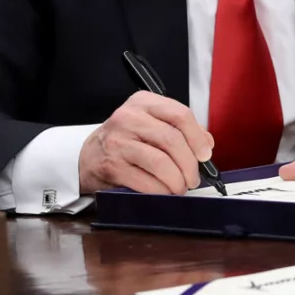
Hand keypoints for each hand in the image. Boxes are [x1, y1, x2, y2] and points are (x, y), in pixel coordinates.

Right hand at [77, 91, 212, 194]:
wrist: (88, 156)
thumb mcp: (150, 124)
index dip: (197, 136)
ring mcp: (118, 141)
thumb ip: (179, 129)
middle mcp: (128, 118)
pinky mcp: (111, 165)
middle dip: (189, 165)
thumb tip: (206, 143)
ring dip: (177, 181)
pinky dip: (160, 191)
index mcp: (143, 102)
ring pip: (160, 162)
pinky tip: (163, 192)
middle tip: (193, 178)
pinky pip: (145, 181)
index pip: (179, 114)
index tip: (204, 154)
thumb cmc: (124, 140)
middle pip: (172, 140)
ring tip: (180, 187)